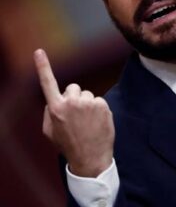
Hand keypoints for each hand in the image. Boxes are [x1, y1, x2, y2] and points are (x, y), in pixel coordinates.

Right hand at [34, 49, 114, 176]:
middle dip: (75, 97)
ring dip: (87, 104)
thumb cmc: (68, 145)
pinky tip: (97, 123)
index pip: (48, 84)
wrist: (90, 159)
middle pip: (73, 88)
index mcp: (55, 109)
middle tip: (77, 115)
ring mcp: (88, 103)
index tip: (39, 51)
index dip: (42, 66)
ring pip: (87, 95)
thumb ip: (49, 113)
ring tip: (87, 122)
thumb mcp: (50, 132)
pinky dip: (98, 109)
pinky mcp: (102, 105)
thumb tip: (53, 101)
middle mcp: (71, 103)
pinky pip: (99, 101)